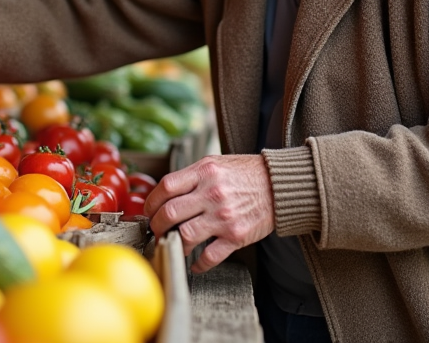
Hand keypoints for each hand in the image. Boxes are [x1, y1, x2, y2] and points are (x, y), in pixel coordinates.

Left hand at [143, 154, 274, 273]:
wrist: (279, 185)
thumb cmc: (245, 173)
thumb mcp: (215, 163)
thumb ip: (191, 177)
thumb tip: (165, 195)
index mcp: (204, 172)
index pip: (166, 187)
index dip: (152, 202)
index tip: (149, 211)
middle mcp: (212, 194)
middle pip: (169, 213)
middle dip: (156, 226)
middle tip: (156, 230)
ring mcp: (224, 217)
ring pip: (184, 236)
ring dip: (174, 244)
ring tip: (174, 244)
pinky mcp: (236, 236)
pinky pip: (209, 257)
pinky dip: (197, 264)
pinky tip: (194, 263)